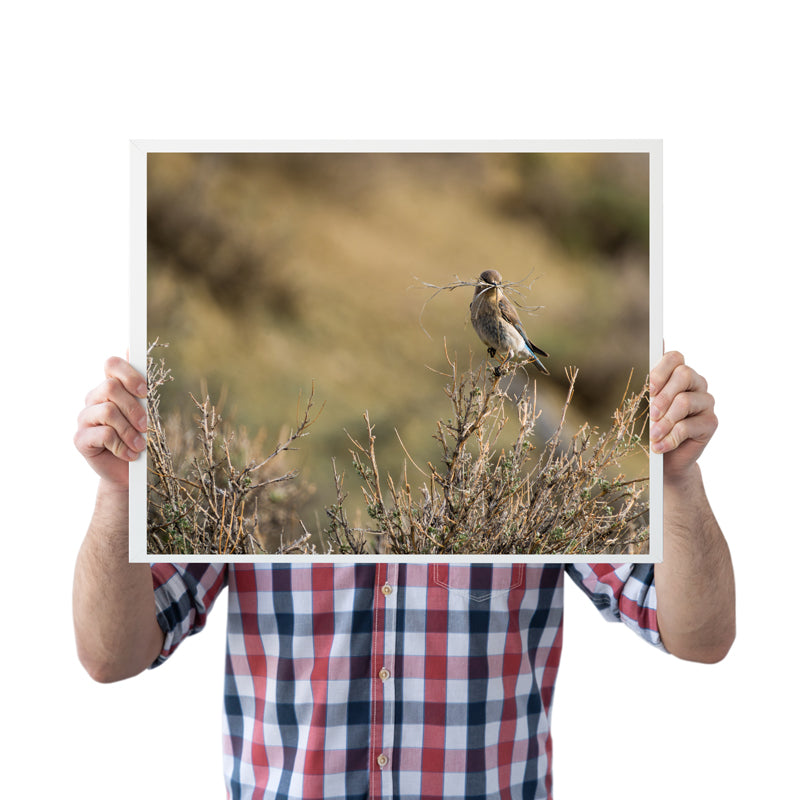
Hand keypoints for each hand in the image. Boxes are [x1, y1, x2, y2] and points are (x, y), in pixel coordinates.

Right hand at [74, 357, 147, 487]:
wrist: (126, 472)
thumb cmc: (135, 437)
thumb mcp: (141, 410)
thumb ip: (137, 385)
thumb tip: (132, 348)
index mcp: (109, 389)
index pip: (112, 364)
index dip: (129, 373)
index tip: (145, 391)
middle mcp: (93, 400)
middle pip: (110, 387)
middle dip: (134, 408)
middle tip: (146, 426)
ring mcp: (84, 419)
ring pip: (108, 412)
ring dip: (130, 431)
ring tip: (139, 445)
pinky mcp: (80, 439)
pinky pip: (104, 435)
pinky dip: (122, 446)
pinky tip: (129, 454)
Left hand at [649, 351, 717, 481]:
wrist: (667, 458)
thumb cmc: (654, 426)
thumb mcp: (646, 406)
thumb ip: (649, 385)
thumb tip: (650, 359)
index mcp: (679, 373)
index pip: (675, 357)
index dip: (660, 371)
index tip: (649, 389)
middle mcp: (696, 384)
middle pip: (684, 374)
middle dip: (663, 396)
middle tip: (651, 414)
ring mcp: (706, 402)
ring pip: (685, 401)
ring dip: (665, 421)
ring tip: (653, 436)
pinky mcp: (711, 422)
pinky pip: (688, 426)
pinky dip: (670, 438)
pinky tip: (660, 446)